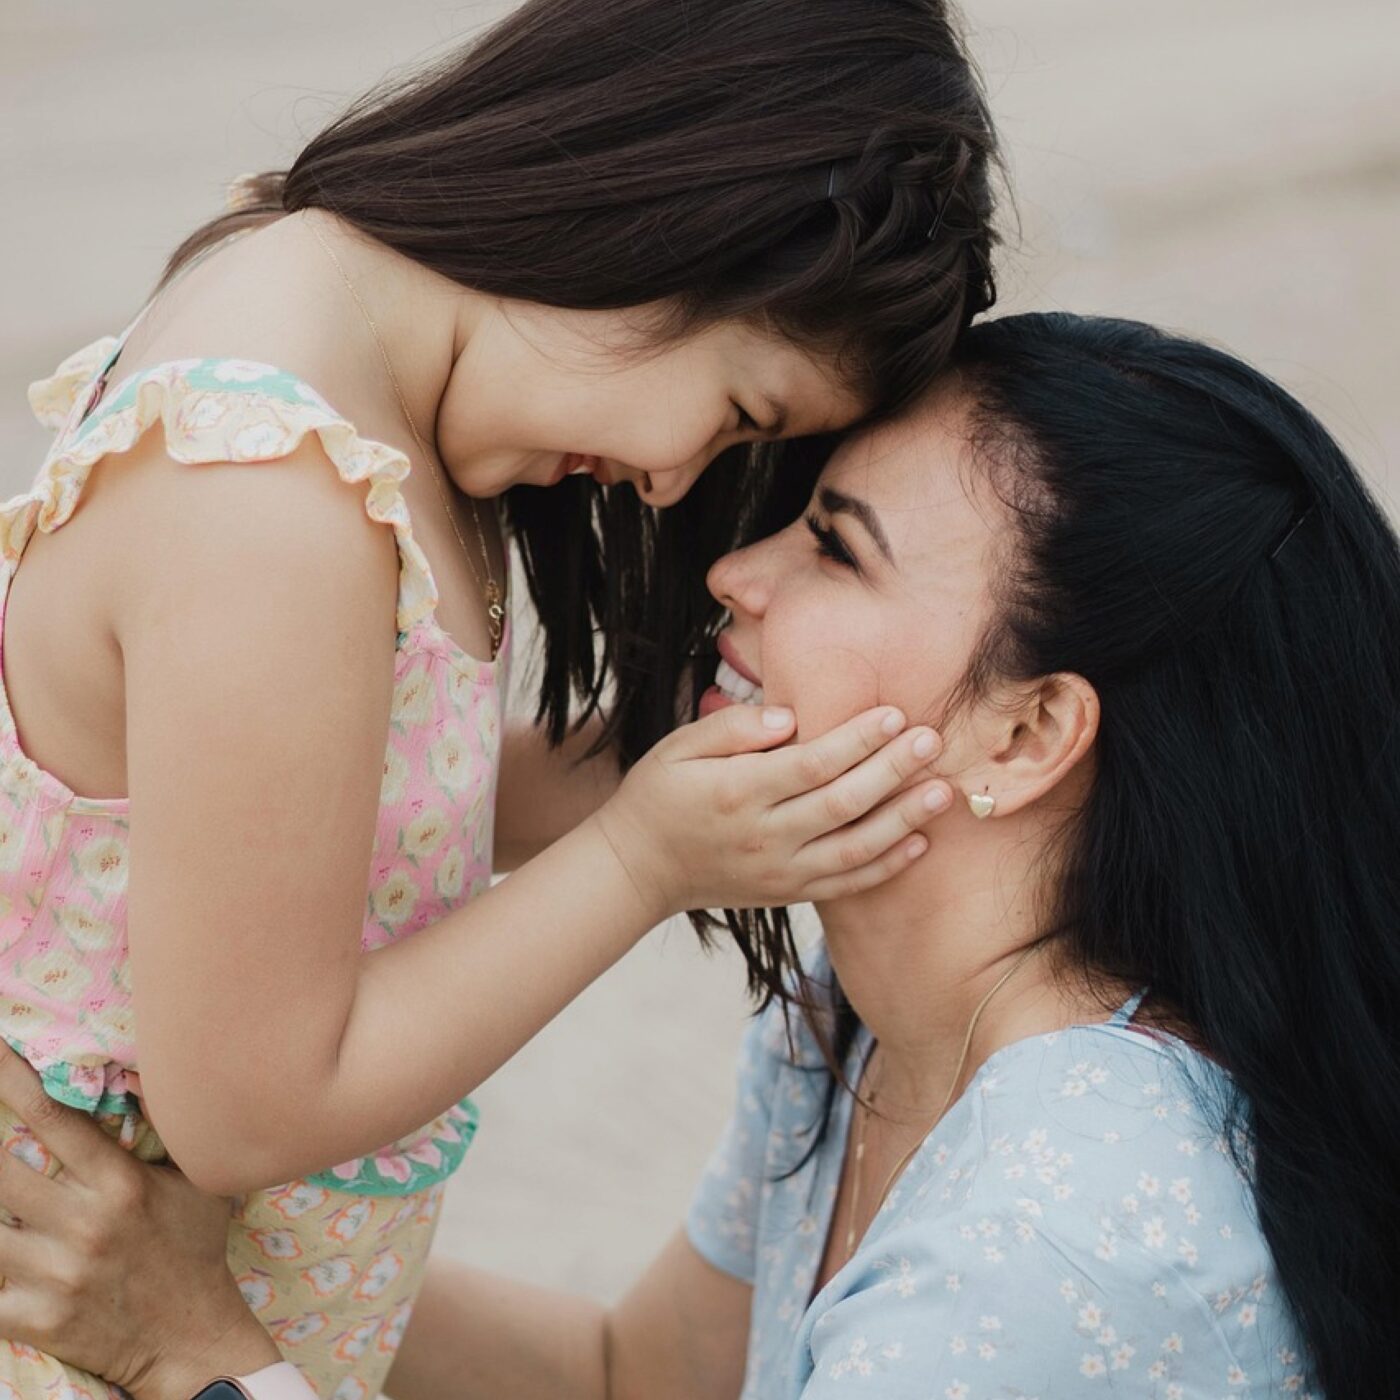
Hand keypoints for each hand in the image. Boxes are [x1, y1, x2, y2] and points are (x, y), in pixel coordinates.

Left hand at [0, 1046, 278, 1399]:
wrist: (192, 1338)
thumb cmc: (193, 1249)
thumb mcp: (196, 1182)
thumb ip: (163, 1137)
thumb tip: (141, 1080)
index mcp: (119, 1183)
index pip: (51, 1117)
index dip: (10, 1080)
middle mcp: (83, 1224)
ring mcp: (56, 1274)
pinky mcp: (36, 1319)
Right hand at [593, 703, 949, 915]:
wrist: (639, 868)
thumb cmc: (660, 793)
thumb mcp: (679, 747)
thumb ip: (732, 727)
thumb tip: (789, 716)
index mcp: (737, 792)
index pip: (810, 764)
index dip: (856, 740)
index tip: (893, 714)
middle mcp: (763, 836)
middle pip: (842, 802)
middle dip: (893, 770)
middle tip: (932, 740)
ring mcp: (779, 870)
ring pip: (854, 848)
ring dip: (904, 820)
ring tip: (942, 792)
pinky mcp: (788, 892)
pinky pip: (846, 884)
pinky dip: (885, 866)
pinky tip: (919, 842)